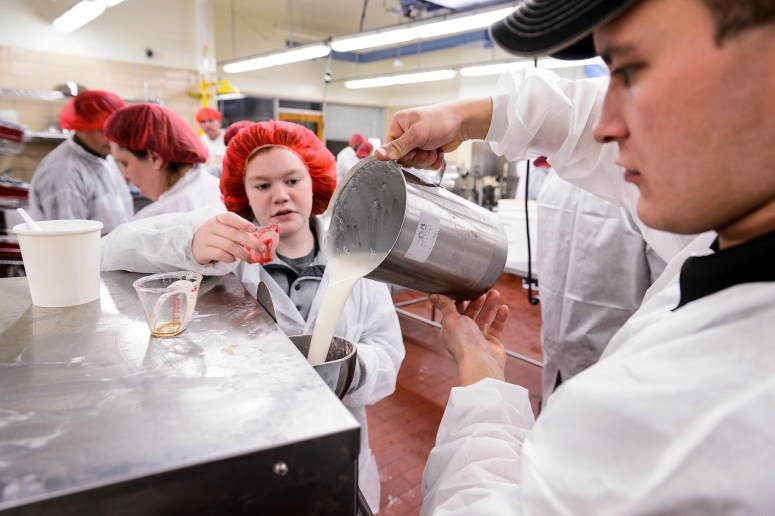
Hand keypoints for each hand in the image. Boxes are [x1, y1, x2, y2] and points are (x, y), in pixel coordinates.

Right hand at [191, 212, 263, 264]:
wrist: (194, 243)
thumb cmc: (216, 235)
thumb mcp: (224, 228)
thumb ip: (238, 230)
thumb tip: (258, 239)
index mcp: (218, 218)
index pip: (229, 217)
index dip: (242, 222)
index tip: (253, 229)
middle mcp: (211, 227)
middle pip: (233, 234)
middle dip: (250, 242)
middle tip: (261, 248)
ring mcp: (206, 239)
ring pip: (229, 246)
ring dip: (243, 253)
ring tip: (250, 258)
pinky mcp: (204, 251)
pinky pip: (220, 255)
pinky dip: (230, 258)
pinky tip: (234, 259)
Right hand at [375, 98, 492, 169]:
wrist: (463, 122)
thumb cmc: (441, 120)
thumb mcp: (416, 134)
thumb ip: (397, 147)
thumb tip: (378, 155)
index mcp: (398, 126)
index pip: (390, 149)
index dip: (401, 155)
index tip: (411, 150)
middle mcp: (406, 134)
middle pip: (403, 159)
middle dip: (417, 157)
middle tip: (425, 147)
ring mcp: (417, 143)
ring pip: (415, 164)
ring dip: (426, 159)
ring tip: (433, 147)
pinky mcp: (427, 150)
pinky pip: (425, 165)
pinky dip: (433, 161)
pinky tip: (438, 150)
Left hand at [430, 290, 508, 386]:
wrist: (480, 362)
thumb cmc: (463, 342)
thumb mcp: (451, 319)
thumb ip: (445, 305)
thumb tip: (432, 295)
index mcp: (451, 329)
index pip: (455, 310)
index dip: (461, 299)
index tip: (467, 288)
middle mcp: (464, 334)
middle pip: (471, 313)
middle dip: (477, 301)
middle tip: (484, 290)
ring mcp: (478, 338)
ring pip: (484, 318)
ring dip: (490, 306)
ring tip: (495, 293)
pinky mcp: (491, 343)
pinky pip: (496, 327)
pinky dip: (499, 317)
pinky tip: (504, 308)